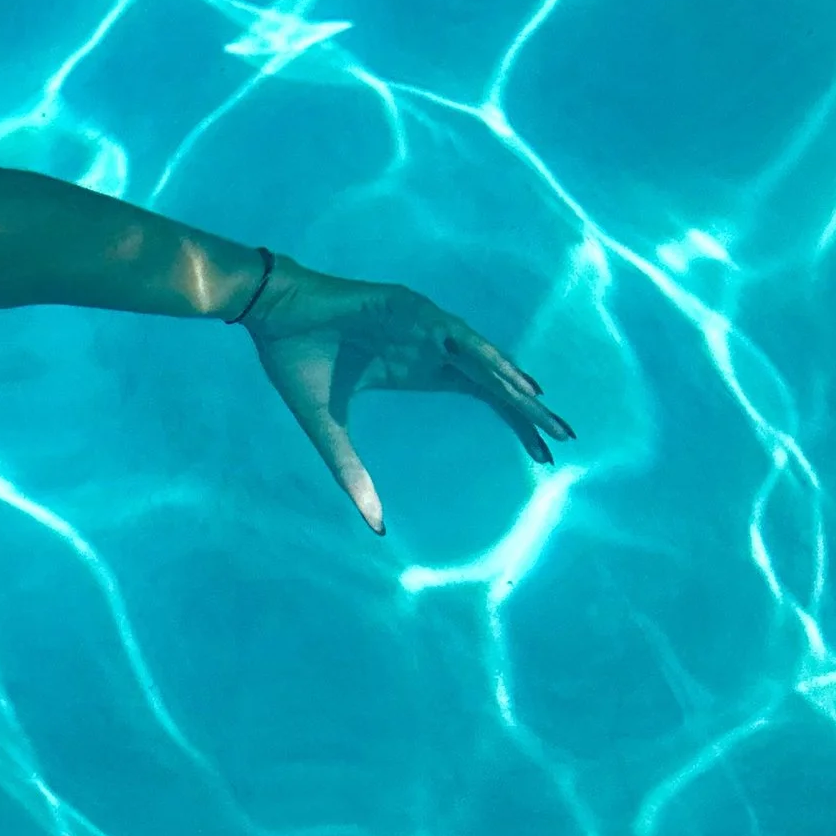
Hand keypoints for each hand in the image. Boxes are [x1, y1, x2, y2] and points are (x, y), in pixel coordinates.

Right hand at [240, 255, 569, 535]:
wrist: (269, 314)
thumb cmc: (297, 362)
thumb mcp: (330, 429)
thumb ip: (353, 474)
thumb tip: (376, 527)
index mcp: (415, 370)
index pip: (481, 397)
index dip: (513, 423)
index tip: (544, 456)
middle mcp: (427, 348)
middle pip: (492, 380)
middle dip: (528, 409)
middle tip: (566, 436)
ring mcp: (421, 325)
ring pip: (481, 358)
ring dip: (514, 382)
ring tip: (545, 409)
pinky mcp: (408, 308)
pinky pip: (456, 335)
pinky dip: (485, 355)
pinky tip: (511, 376)